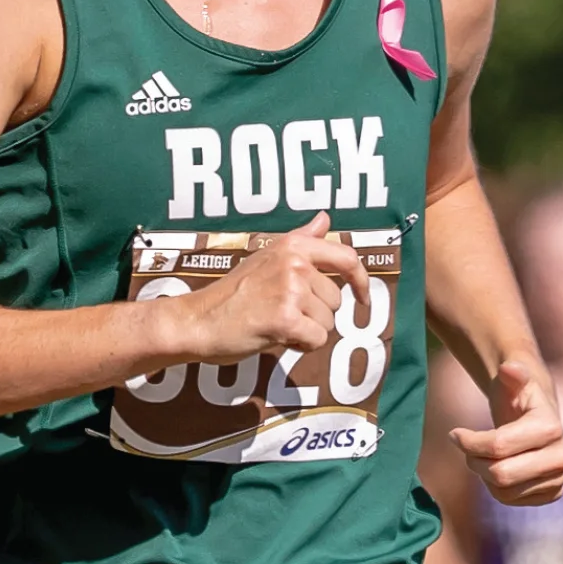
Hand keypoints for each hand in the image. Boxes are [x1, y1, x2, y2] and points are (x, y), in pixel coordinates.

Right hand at [173, 211, 370, 365]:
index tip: (363, 299)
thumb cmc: (233, 293)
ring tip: (275, 323)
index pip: (346, 258)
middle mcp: (295, 263)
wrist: (199, 320)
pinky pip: (316, 340)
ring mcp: (290, 290)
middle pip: (335, 300)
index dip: (362, 281)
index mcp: (293, 246)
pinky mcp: (285, 318)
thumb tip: (325, 218)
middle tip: (281, 313)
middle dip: (315, 315)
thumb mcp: (266, 256)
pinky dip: (301, 346)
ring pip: (327, 323)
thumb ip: (300, 239)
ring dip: (306, 331)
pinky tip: (276, 336)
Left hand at [449, 361, 562, 505]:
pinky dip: (495, 486)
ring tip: (480, 455)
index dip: (469, 441)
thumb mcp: (512, 379)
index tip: (454, 432)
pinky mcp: (552, 493)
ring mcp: (559, 478)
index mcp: (551, 427)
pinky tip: (495, 466)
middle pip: (500, 474)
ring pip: (504, 491)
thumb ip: (512, 370)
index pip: (498, 446)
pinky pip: (511, 500)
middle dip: (475, 460)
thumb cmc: (516, 394)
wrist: (535, 415)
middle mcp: (561, 457)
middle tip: (466, 446)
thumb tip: (510, 368)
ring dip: (483, 473)